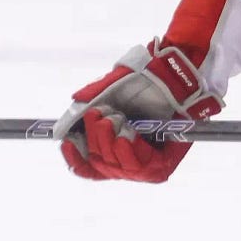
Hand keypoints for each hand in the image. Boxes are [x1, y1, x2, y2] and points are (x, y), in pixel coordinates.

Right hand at [54, 42, 222, 182]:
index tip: (66, 143)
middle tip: (98, 117)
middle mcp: (130, 156)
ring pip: (120, 169)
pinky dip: (131, 153)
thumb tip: (70, 112)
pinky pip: (143, 168)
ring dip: (110, 146)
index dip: (76, 159)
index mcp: (114, 143)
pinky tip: (125, 137)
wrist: (173, 71)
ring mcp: (148, 162)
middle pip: (102, 167)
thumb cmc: (145, 78)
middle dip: (95, 142)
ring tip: (113, 121)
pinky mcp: (166, 162)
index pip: (90, 165)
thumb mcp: (111, 86)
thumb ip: (91, 98)